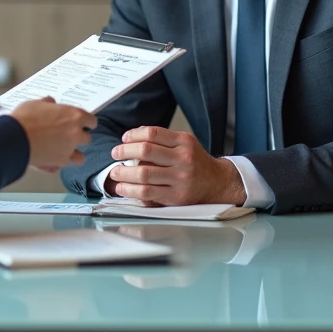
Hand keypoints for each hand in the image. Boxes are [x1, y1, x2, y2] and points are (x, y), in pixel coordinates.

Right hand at [9, 97, 96, 170]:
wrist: (13, 138)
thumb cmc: (23, 119)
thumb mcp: (35, 104)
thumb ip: (47, 103)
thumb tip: (50, 102)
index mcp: (74, 116)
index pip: (91, 121)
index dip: (85, 123)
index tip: (81, 124)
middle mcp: (76, 134)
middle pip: (87, 138)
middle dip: (78, 138)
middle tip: (66, 136)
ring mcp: (69, 150)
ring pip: (80, 156)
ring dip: (73, 153)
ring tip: (61, 151)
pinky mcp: (59, 163)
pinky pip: (64, 165)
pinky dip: (60, 163)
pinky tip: (51, 159)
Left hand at [106, 126, 246, 205]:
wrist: (218, 183)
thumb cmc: (195, 162)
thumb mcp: (184, 143)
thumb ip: (161, 139)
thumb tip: (132, 136)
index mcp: (184, 142)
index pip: (152, 133)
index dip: (133, 135)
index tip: (123, 139)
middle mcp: (183, 159)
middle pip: (146, 151)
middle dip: (124, 151)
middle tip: (115, 154)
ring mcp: (180, 179)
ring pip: (144, 173)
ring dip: (123, 173)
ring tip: (114, 173)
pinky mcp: (176, 197)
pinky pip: (148, 193)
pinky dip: (130, 190)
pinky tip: (122, 188)